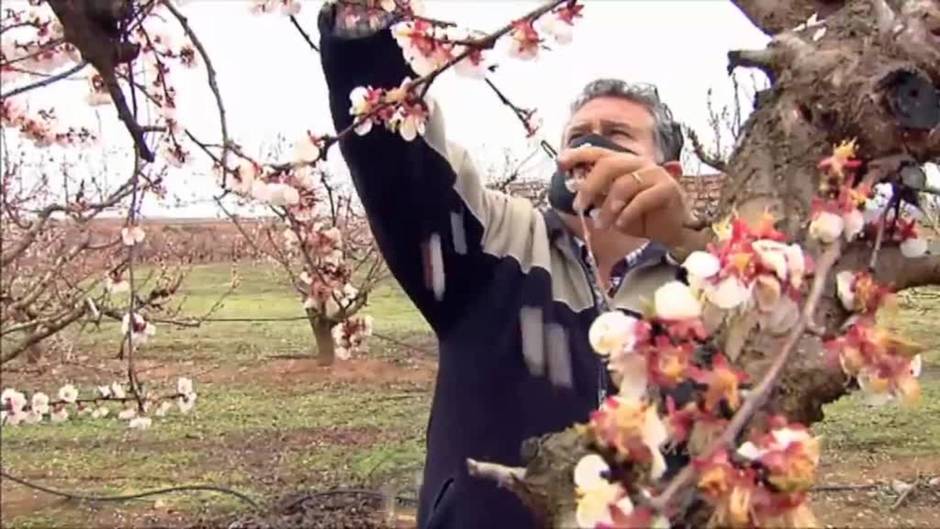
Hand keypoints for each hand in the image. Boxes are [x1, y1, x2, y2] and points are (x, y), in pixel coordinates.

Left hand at [557, 145, 688, 246]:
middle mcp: (638, 163)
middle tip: (579, 206)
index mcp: (623, 163)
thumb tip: (576, 188)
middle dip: (589, 185)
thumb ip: (598, 195)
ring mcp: (655, 174)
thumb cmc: (640, 216)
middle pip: (609, 164)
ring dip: (608, 207)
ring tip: (601, 224)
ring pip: (624, 184)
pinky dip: (627, 213)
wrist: (672, 230)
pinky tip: (621, 225)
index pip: (599, 152)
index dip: (579, 155)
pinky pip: (642, 199)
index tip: (560, 163)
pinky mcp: (668, 189)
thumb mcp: (613, 206)